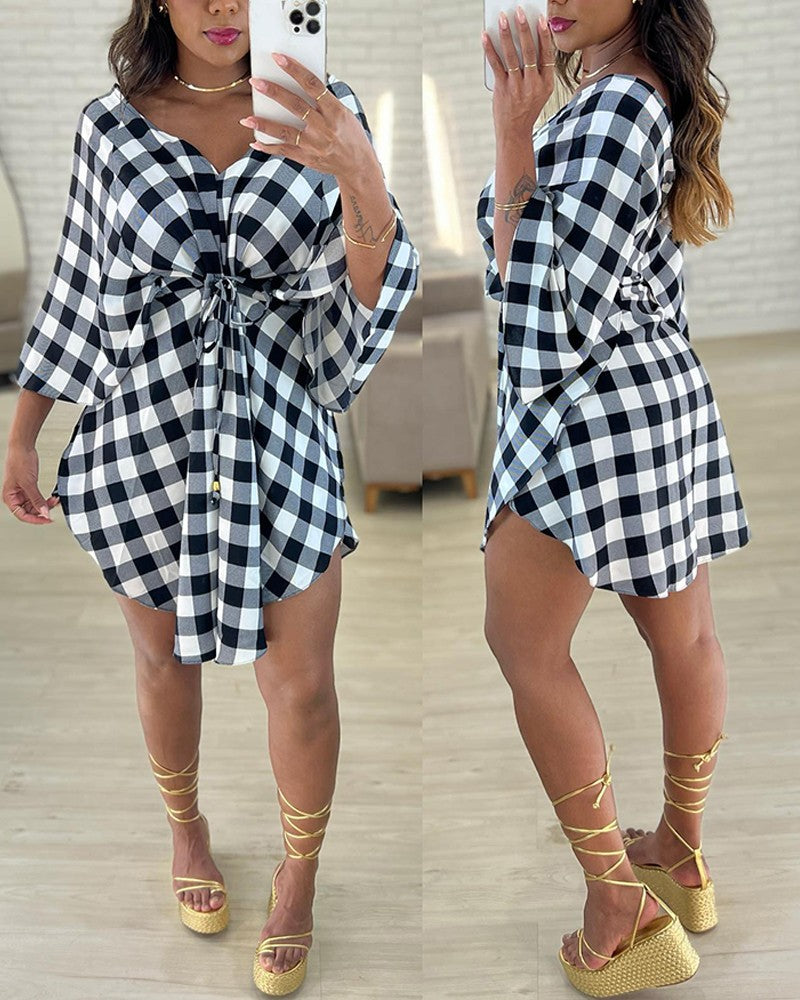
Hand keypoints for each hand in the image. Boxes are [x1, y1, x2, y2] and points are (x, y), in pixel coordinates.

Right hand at [2, 444, 59, 523]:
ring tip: (56, 500)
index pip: (22, 515)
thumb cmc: (19, 462)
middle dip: (42, 510)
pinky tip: (54, 497)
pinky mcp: (30, 487)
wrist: (23, 447)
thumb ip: (37, 500)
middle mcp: (15, 497)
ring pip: (36, 505)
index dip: (35, 519)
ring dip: (46, 504)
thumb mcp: (29, 483)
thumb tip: (44, 513)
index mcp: (9, 498)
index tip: (47, 519)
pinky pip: (39, 498)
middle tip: (54, 506)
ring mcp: (23, 492)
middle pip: (30, 511)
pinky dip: (46, 499)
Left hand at [243, 54, 375, 179]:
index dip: (295, 69)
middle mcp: (325, 128)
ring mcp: (315, 145)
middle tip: (256, 82)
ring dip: (264, 125)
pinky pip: (285, 151)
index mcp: (336, 112)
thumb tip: (301, 81)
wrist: (358, 166)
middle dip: (274, 93)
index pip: (313, 85)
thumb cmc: (350, 135)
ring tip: (246, 119)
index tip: (278, 58)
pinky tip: (255, 142)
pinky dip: (269, 148)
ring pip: (286, 132)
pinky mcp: (308, 158)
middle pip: (295, 106)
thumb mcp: (344, 113)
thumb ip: (324, 100)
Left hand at [483, 6, 555, 138]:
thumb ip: (537, 72)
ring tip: (502, 19)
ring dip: (507, 34)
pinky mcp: (503, 89)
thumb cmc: (526, 110)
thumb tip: (525, 43)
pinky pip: (496, 65)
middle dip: (524, 29)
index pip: (547, 55)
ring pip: (513, 55)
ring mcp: (517, 87)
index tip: (541, 20)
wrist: (515, 133)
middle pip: (530, 51)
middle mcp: (533, 85)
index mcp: (546, 84)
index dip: (544, 36)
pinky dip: (490, 49)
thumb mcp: (540, 93)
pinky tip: (486, 37)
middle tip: (519, 12)